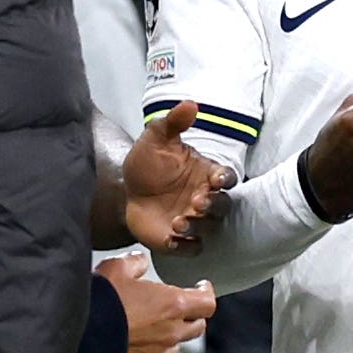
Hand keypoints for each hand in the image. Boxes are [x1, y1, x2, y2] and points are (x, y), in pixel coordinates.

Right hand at [98, 253, 214, 352]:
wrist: (80, 337)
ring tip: (154, 327)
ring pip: (175, 347)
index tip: (202, 288)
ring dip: (170, 336)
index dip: (206, 293)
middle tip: (181, 307)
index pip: (207, 303)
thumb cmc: (102, 300)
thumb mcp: (117, 268)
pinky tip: (132, 344)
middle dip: (192, 316)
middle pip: (197, 327)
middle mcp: (171, 333)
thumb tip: (141, 261)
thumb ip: (135, 263)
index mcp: (173, 305)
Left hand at [123, 103, 234, 257]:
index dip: (225, 179)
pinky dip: (185, 247)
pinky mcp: (178, 240)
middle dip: (213, 205)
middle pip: (223, 206)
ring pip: (208, 228)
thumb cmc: (148, 164)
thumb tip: (190, 104)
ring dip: (198, 226)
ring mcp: (193, 220)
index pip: (227, 178)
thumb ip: (173, 123)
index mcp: (206, 174)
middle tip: (197, 201)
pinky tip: (171, 239)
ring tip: (179, 221)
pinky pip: (190, 248)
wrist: (124, 190)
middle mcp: (205, 198)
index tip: (216, 179)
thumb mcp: (156, 139)